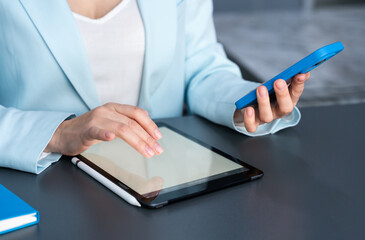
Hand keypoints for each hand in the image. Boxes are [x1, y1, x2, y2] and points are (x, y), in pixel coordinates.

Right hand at [45, 103, 162, 157]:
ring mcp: (96, 119)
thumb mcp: (110, 121)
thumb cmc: (88, 129)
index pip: (137, 113)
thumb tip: (146, 119)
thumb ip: (126, 119)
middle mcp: (107, 111)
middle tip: (157, 149)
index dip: (150, 124)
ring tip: (147, 152)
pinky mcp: (86, 130)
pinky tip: (111, 138)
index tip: (159, 137)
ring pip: (121, 128)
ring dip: (137, 142)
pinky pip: (97, 131)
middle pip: (132, 123)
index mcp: (114, 108)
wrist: (63, 134)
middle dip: (147, 138)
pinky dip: (105, 134)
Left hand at [237, 73, 309, 132]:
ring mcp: (265, 118)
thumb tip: (301, 71)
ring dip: (264, 102)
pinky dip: (250, 119)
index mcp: (287, 101)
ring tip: (261, 89)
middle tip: (279, 82)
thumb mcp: (273, 85)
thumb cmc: (265, 95)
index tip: (300, 74)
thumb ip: (285, 79)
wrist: (249, 107)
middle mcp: (278, 112)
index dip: (299, 85)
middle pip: (285, 107)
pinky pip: (252, 126)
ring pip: (267, 116)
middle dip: (282, 94)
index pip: (296, 93)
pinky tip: (248, 109)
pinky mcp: (253, 124)